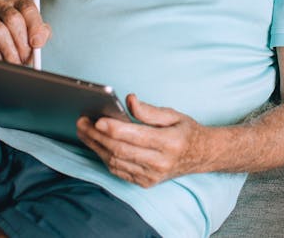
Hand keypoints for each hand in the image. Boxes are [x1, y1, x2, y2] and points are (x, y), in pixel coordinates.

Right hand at [0, 0, 50, 64]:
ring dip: (10, 53)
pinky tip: (3, 62)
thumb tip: (38, 42)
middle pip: (13, 19)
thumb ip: (41, 34)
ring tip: (16, 63)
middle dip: (22, 43)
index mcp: (19, 2)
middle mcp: (1, 5)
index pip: (28, 8)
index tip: (37, 44)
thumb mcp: (32, 30)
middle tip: (26, 59)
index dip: (34, 26)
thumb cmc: (17, 33)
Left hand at [76, 94, 209, 187]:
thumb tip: (129, 100)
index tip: (97, 119)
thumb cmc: (186, 132)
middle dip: (97, 136)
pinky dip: (105, 157)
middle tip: (82, 123)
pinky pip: (119, 171)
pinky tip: (97, 144)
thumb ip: (149, 110)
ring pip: (116, 162)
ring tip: (84, 131)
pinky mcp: (146, 182)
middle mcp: (160, 163)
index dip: (113, 128)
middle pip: (120, 150)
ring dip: (96, 146)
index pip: (135, 136)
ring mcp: (152, 176)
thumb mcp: (173, 115)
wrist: (202, 156)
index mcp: (169, 143)